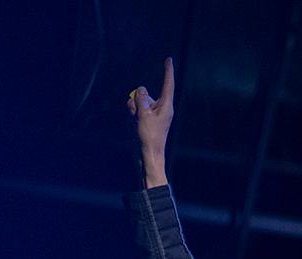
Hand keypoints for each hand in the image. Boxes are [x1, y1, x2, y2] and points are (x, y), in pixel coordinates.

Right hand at [127, 57, 174, 188]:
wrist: (149, 155)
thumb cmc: (150, 137)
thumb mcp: (144, 115)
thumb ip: (142, 99)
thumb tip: (141, 89)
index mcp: (166, 106)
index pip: (168, 85)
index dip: (167, 71)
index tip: (169, 59)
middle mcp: (162, 108)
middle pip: (148, 93)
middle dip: (138, 98)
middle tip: (137, 112)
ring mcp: (154, 114)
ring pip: (140, 101)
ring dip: (134, 106)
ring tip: (135, 119)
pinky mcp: (147, 120)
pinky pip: (138, 109)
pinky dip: (133, 111)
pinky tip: (133, 119)